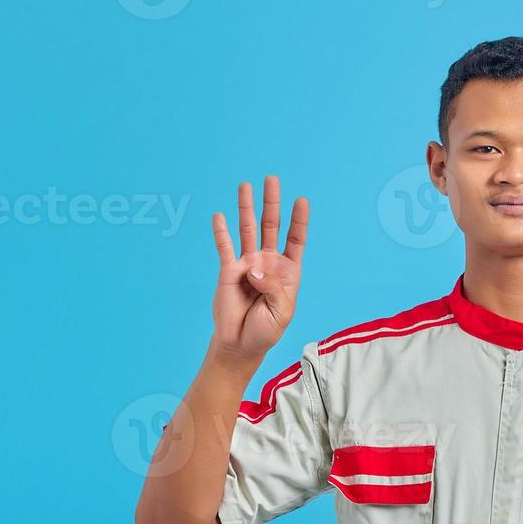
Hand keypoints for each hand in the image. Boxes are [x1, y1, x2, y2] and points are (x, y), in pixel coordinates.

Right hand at [209, 175, 308, 363]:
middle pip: (271, 226)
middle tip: (272, 179)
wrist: (241, 344)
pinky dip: (221, 232)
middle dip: (272, 203)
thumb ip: (272, 288)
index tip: (302, 200)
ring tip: (245, 186)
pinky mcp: (228, 271)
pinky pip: (224, 248)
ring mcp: (247, 264)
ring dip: (246, 208)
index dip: (299, 220)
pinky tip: (220, 216)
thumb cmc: (266, 330)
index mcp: (287, 271)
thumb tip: (254, 269)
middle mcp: (268, 263)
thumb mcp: (281, 311)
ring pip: (247, 230)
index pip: (295, 240)